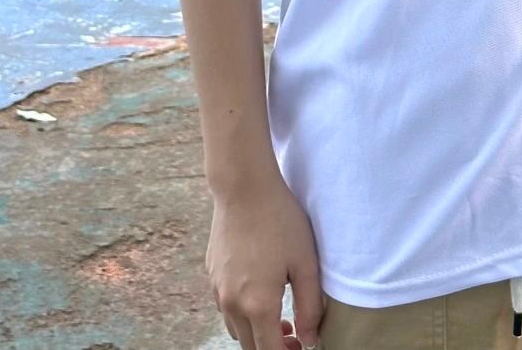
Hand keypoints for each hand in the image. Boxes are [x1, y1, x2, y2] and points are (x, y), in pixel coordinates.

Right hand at [206, 175, 323, 348]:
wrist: (244, 186)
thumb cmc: (280, 221)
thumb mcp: (305, 263)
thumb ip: (310, 307)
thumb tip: (309, 340)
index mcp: (258, 305)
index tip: (300, 346)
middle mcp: (232, 303)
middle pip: (250, 346)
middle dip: (272, 347)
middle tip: (294, 335)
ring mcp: (217, 289)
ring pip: (235, 329)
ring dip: (256, 331)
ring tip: (278, 314)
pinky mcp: (211, 274)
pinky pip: (225, 306)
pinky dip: (242, 312)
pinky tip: (258, 289)